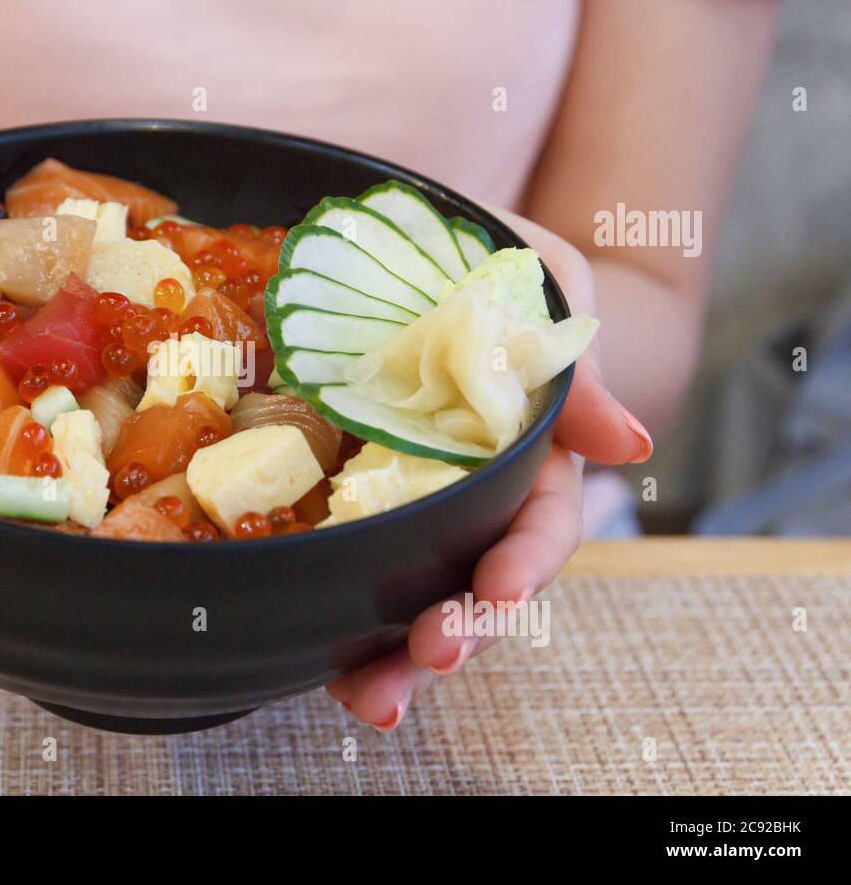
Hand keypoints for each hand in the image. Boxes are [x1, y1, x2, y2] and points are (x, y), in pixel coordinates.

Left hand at [325, 209, 652, 729]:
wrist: (404, 244)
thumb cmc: (487, 260)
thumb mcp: (542, 290)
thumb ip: (573, 371)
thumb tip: (631, 447)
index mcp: (525, 452)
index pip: (539, 522)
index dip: (523, 561)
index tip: (499, 591)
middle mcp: (469, 493)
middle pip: (475, 581)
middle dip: (458, 628)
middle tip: (428, 658)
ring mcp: (404, 502)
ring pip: (408, 594)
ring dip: (392, 656)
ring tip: (370, 699)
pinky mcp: (343, 498)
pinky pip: (339, 565)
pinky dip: (332, 620)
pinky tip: (312, 664)